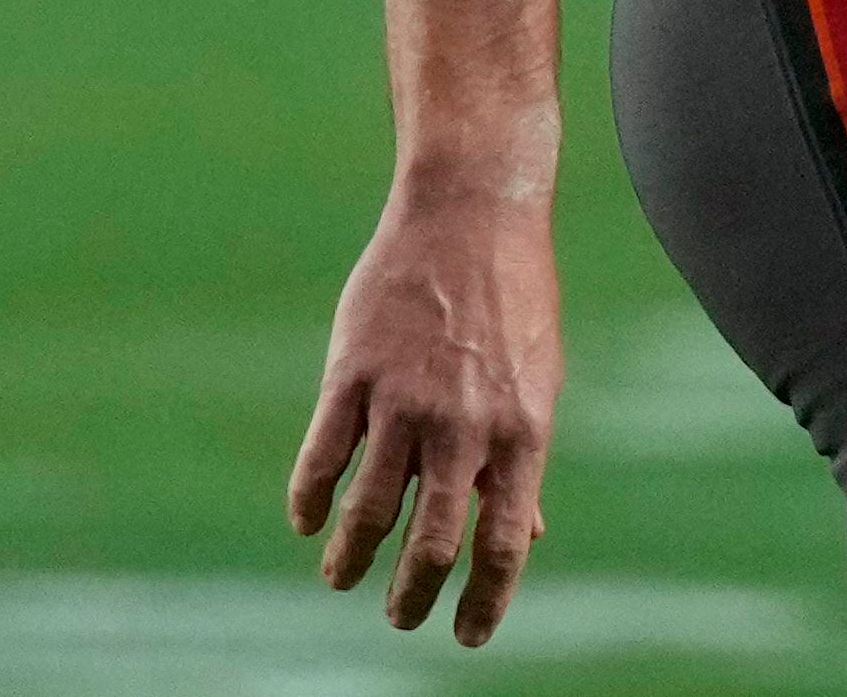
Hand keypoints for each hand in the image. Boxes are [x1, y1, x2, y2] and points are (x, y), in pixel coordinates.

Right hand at [289, 186, 563, 645]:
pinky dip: (310, 500)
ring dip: (352, 559)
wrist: (472, 210)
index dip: (485, 601)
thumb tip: (527, 535)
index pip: (503, 544)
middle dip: (412, 595)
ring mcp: (405, 400)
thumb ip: (522, 461)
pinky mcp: (353, 373)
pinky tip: (309, 521)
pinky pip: (322, 457)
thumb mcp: (537, 381)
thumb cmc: (513, 299)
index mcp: (522, 433)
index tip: (466, 636)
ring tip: (342, 580)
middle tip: (399, 617)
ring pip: (368, 511)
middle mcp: (464, 426)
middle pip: (433, 543)